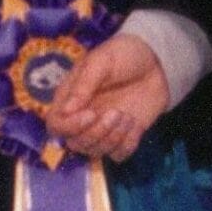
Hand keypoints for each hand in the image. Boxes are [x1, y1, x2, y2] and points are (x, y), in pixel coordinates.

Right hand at [45, 32, 170, 162]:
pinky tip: (135, 125)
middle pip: (75, 143)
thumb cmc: (123, 55)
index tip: (91, 114)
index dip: (69, 126)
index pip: (56, 124)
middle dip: (96, 133)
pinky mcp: (123, 137)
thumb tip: (66, 110)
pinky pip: (118, 155)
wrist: (156, 61)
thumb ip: (83, 85)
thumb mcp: (101, 62)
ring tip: (127, 116)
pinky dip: (127, 145)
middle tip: (116, 112)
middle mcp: (83, 118)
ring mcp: (103, 129)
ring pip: (96, 152)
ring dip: (113, 138)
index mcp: (70, 98)